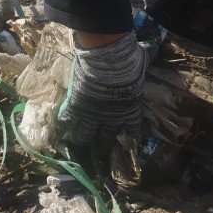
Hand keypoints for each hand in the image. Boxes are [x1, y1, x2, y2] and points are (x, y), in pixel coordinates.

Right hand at [55, 32, 146, 152]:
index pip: (131, 134)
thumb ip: (147, 57)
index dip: (128, 145)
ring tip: (76, 146)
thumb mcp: (142, 60)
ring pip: (84, 136)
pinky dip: (62, 128)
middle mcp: (111, 119)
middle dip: (101, 154)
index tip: (126, 154)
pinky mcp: (76, 108)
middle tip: (98, 165)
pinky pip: (67, 123)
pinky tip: (57, 134)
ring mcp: (92, 115)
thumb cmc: (128, 60)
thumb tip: (154, 47)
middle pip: (105, 142)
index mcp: (130, 111)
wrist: (107, 58)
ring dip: (80, 141)